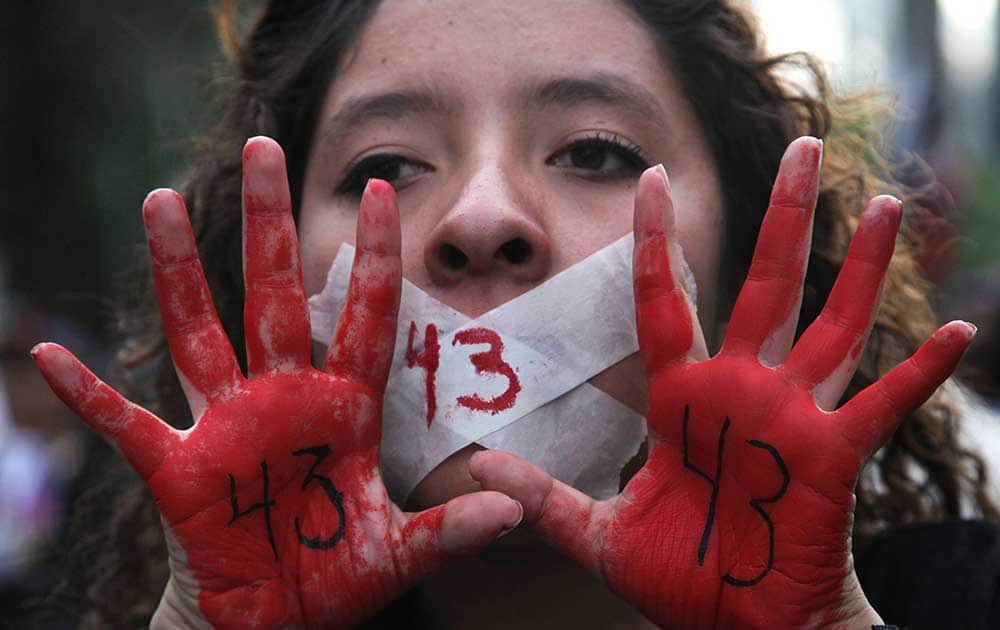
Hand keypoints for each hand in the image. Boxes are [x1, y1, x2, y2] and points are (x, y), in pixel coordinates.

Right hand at [34, 137, 521, 628]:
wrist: (276, 624)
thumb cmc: (336, 580)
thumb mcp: (399, 552)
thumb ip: (450, 530)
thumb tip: (512, 510)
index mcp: (343, 408)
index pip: (362, 316)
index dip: (374, 256)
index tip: (386, 192)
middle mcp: (283, 399)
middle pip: (271, 295)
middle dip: (269, 225)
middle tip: (263, 147)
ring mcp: (226, 427)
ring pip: (200, 333)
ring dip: (180, 272)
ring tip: (162, 202)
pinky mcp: (178, 470)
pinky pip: (126, 425)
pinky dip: (87, 397)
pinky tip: (46, 355)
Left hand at [471, 137, 973, 627]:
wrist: (740, 629)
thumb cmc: (679, 578)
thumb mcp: (598, 534)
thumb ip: (544, 497)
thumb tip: (480, 467)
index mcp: (681, 399)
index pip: (666, 302)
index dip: (656, 242)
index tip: (649, 177)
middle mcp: (741, 392)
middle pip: (766, 286)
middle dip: (786, 217)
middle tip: (806, 146)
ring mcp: (792, 417)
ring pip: (832, 325)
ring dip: (861, 268)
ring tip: (888, 206)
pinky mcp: (833, 457)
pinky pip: (882, 406)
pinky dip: (919, 374)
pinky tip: (957, 331)